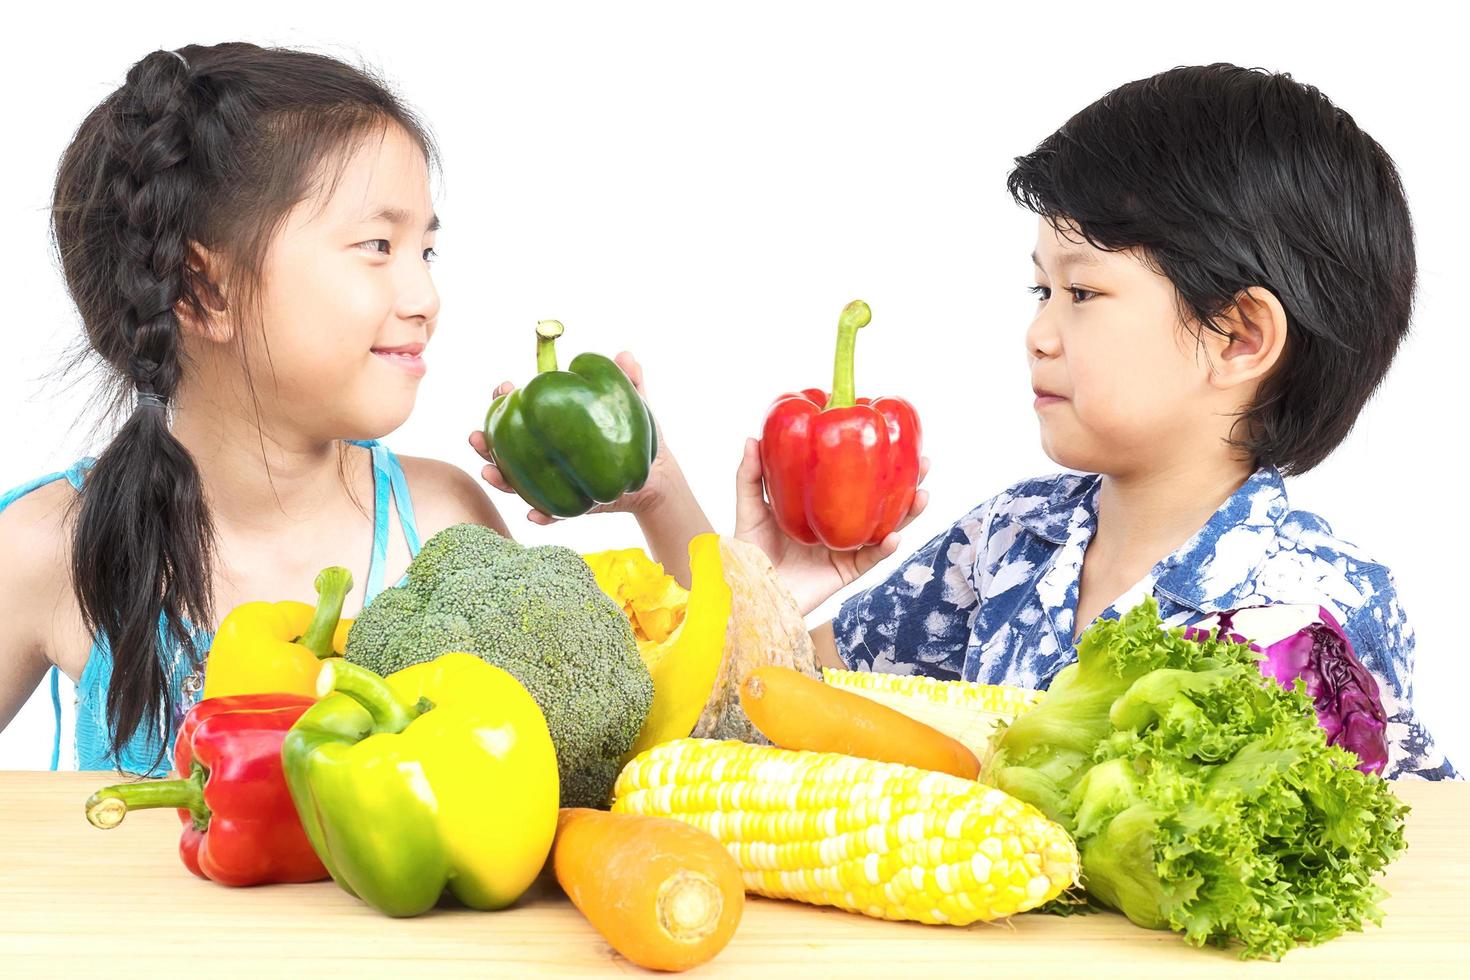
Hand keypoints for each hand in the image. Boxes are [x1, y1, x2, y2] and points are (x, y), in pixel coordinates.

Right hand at [468, 351, 675, 525]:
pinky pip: (555, 514)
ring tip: (491, 473)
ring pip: (520, 484)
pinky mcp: (575, 507)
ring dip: (502, 480)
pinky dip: (543, 516)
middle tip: (476, 436)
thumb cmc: (636, 433)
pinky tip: (534, 515)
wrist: (656, 473)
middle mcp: (547, 456)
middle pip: (507, 450)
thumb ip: (628, 379)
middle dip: (485, 444)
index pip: (520, 413)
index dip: (504, 400)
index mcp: (553, 428)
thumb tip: (624, 355)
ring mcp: (557, 483)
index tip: (503, 388)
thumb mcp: (633, 403)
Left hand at [733, 437, 929, 614]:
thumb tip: (752, 438)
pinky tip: (894, 535)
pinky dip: (884, 549)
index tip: (891, 438)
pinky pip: (870, 560)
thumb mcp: (749, 508)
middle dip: (906, 483)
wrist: (749, 592)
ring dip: (908, 513)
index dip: (875, 461)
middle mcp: (840, 526)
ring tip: (923, 494)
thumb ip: (750, 476)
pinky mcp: (845, 573)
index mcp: (823, 506)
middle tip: (923, 463)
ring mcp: (846, 549)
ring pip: (885, 529)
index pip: (855, 479)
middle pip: (880, 501)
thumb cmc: (749, 553)